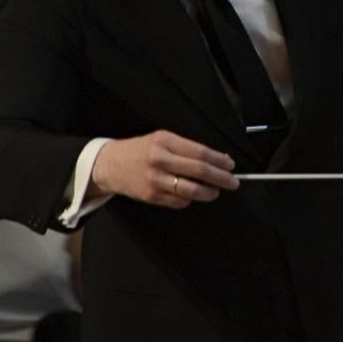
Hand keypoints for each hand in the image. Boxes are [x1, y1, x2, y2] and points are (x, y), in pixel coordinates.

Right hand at [92, 130, 237, 208]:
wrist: (109, 164)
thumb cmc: (139, 151)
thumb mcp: (160, 139)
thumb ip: (185, 148)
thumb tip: (215, 159)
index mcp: (165, 141)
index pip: (200, 152)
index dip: (219, 160)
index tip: (230, 164)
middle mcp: (160, 160)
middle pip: (199, 170)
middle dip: (221, 178)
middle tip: (233, 182)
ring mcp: (155, 179)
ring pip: (191, 190)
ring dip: (209, 192)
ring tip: (216, 191)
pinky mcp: (150, 196)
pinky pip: (178, 201)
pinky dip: (190, 199)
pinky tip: (192, 195)